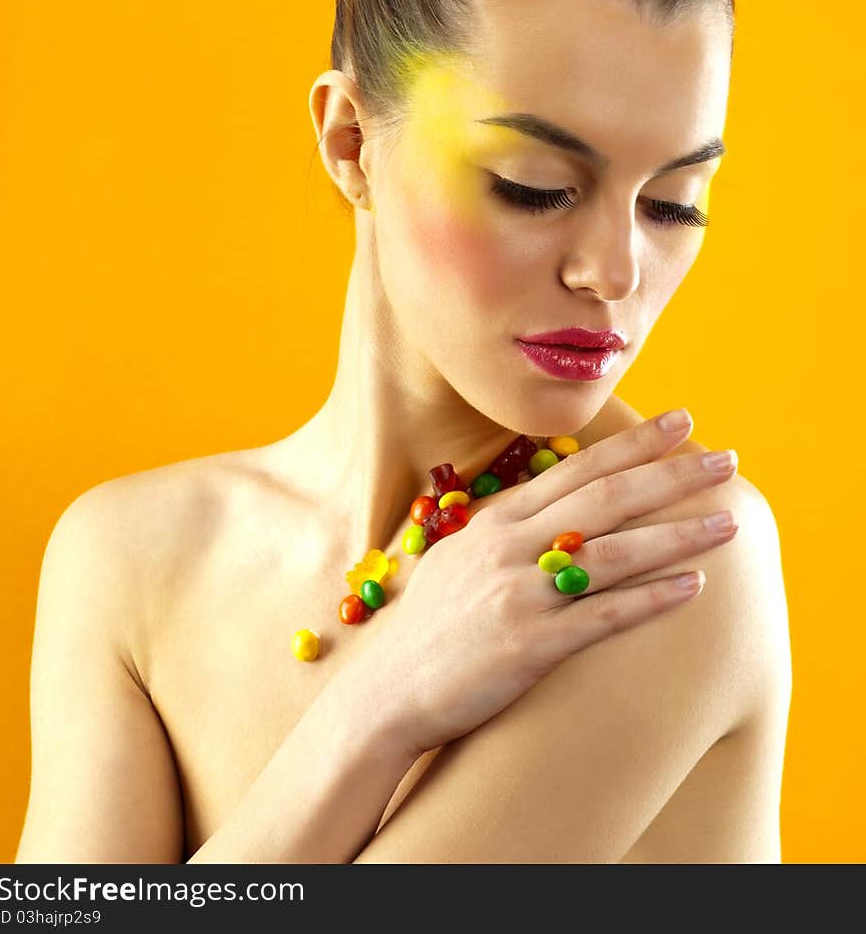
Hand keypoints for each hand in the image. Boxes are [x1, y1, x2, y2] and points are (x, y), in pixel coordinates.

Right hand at [350, 410, 737, 757]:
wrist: (386, 693)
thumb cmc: (429, 627)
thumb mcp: (461, 557)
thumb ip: (507, 528)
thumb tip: (549, 501)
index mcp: (498, 520)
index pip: (578, 468)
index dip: (634, 444)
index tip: (681, 422)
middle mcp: (511, 546)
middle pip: (607, 498)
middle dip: (671, 474)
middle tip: (726, 460)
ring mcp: (519, 592)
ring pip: (615, 551)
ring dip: (678, 534)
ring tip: (728, 522)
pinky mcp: (528, 644)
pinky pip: (603, 615)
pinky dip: (651, 598)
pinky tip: (693, 587)